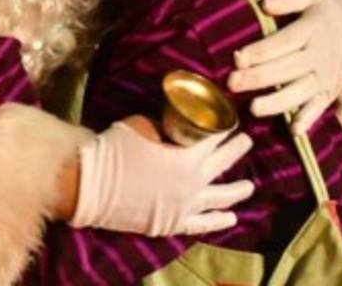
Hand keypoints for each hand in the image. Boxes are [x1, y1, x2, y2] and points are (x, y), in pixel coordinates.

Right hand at [70, 116, 253, 235]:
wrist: (92, 183)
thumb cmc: (115, 148)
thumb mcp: (144, 125)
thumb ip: (166, 125)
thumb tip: (175, 120)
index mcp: (189, 155)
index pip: (215, 136)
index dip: (225, 126)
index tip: (232, 119)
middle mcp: (194, 181)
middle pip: (223, 163)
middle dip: (237, 149)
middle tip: (247, 141)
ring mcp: (186, 204)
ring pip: (220, 197)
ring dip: (237, 190)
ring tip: (250, 186)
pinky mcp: (173, 222)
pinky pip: (202, 224)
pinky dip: (218, 221)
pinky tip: (232, 218)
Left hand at [228, 0, 341, 134]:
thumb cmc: (325, 10)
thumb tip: (265, 5)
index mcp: (313, 30)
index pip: (284, 42)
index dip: (261, 51)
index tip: (238, 57)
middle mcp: (320, 56)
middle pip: (287, 69)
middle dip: (259, 78)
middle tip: (232, 83)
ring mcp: (326, 77)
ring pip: (300, 93)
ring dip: (277, 102)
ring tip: (253, 108)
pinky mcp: (329, 93)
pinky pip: (319, 109)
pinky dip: (308, 120)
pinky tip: (294, 131)